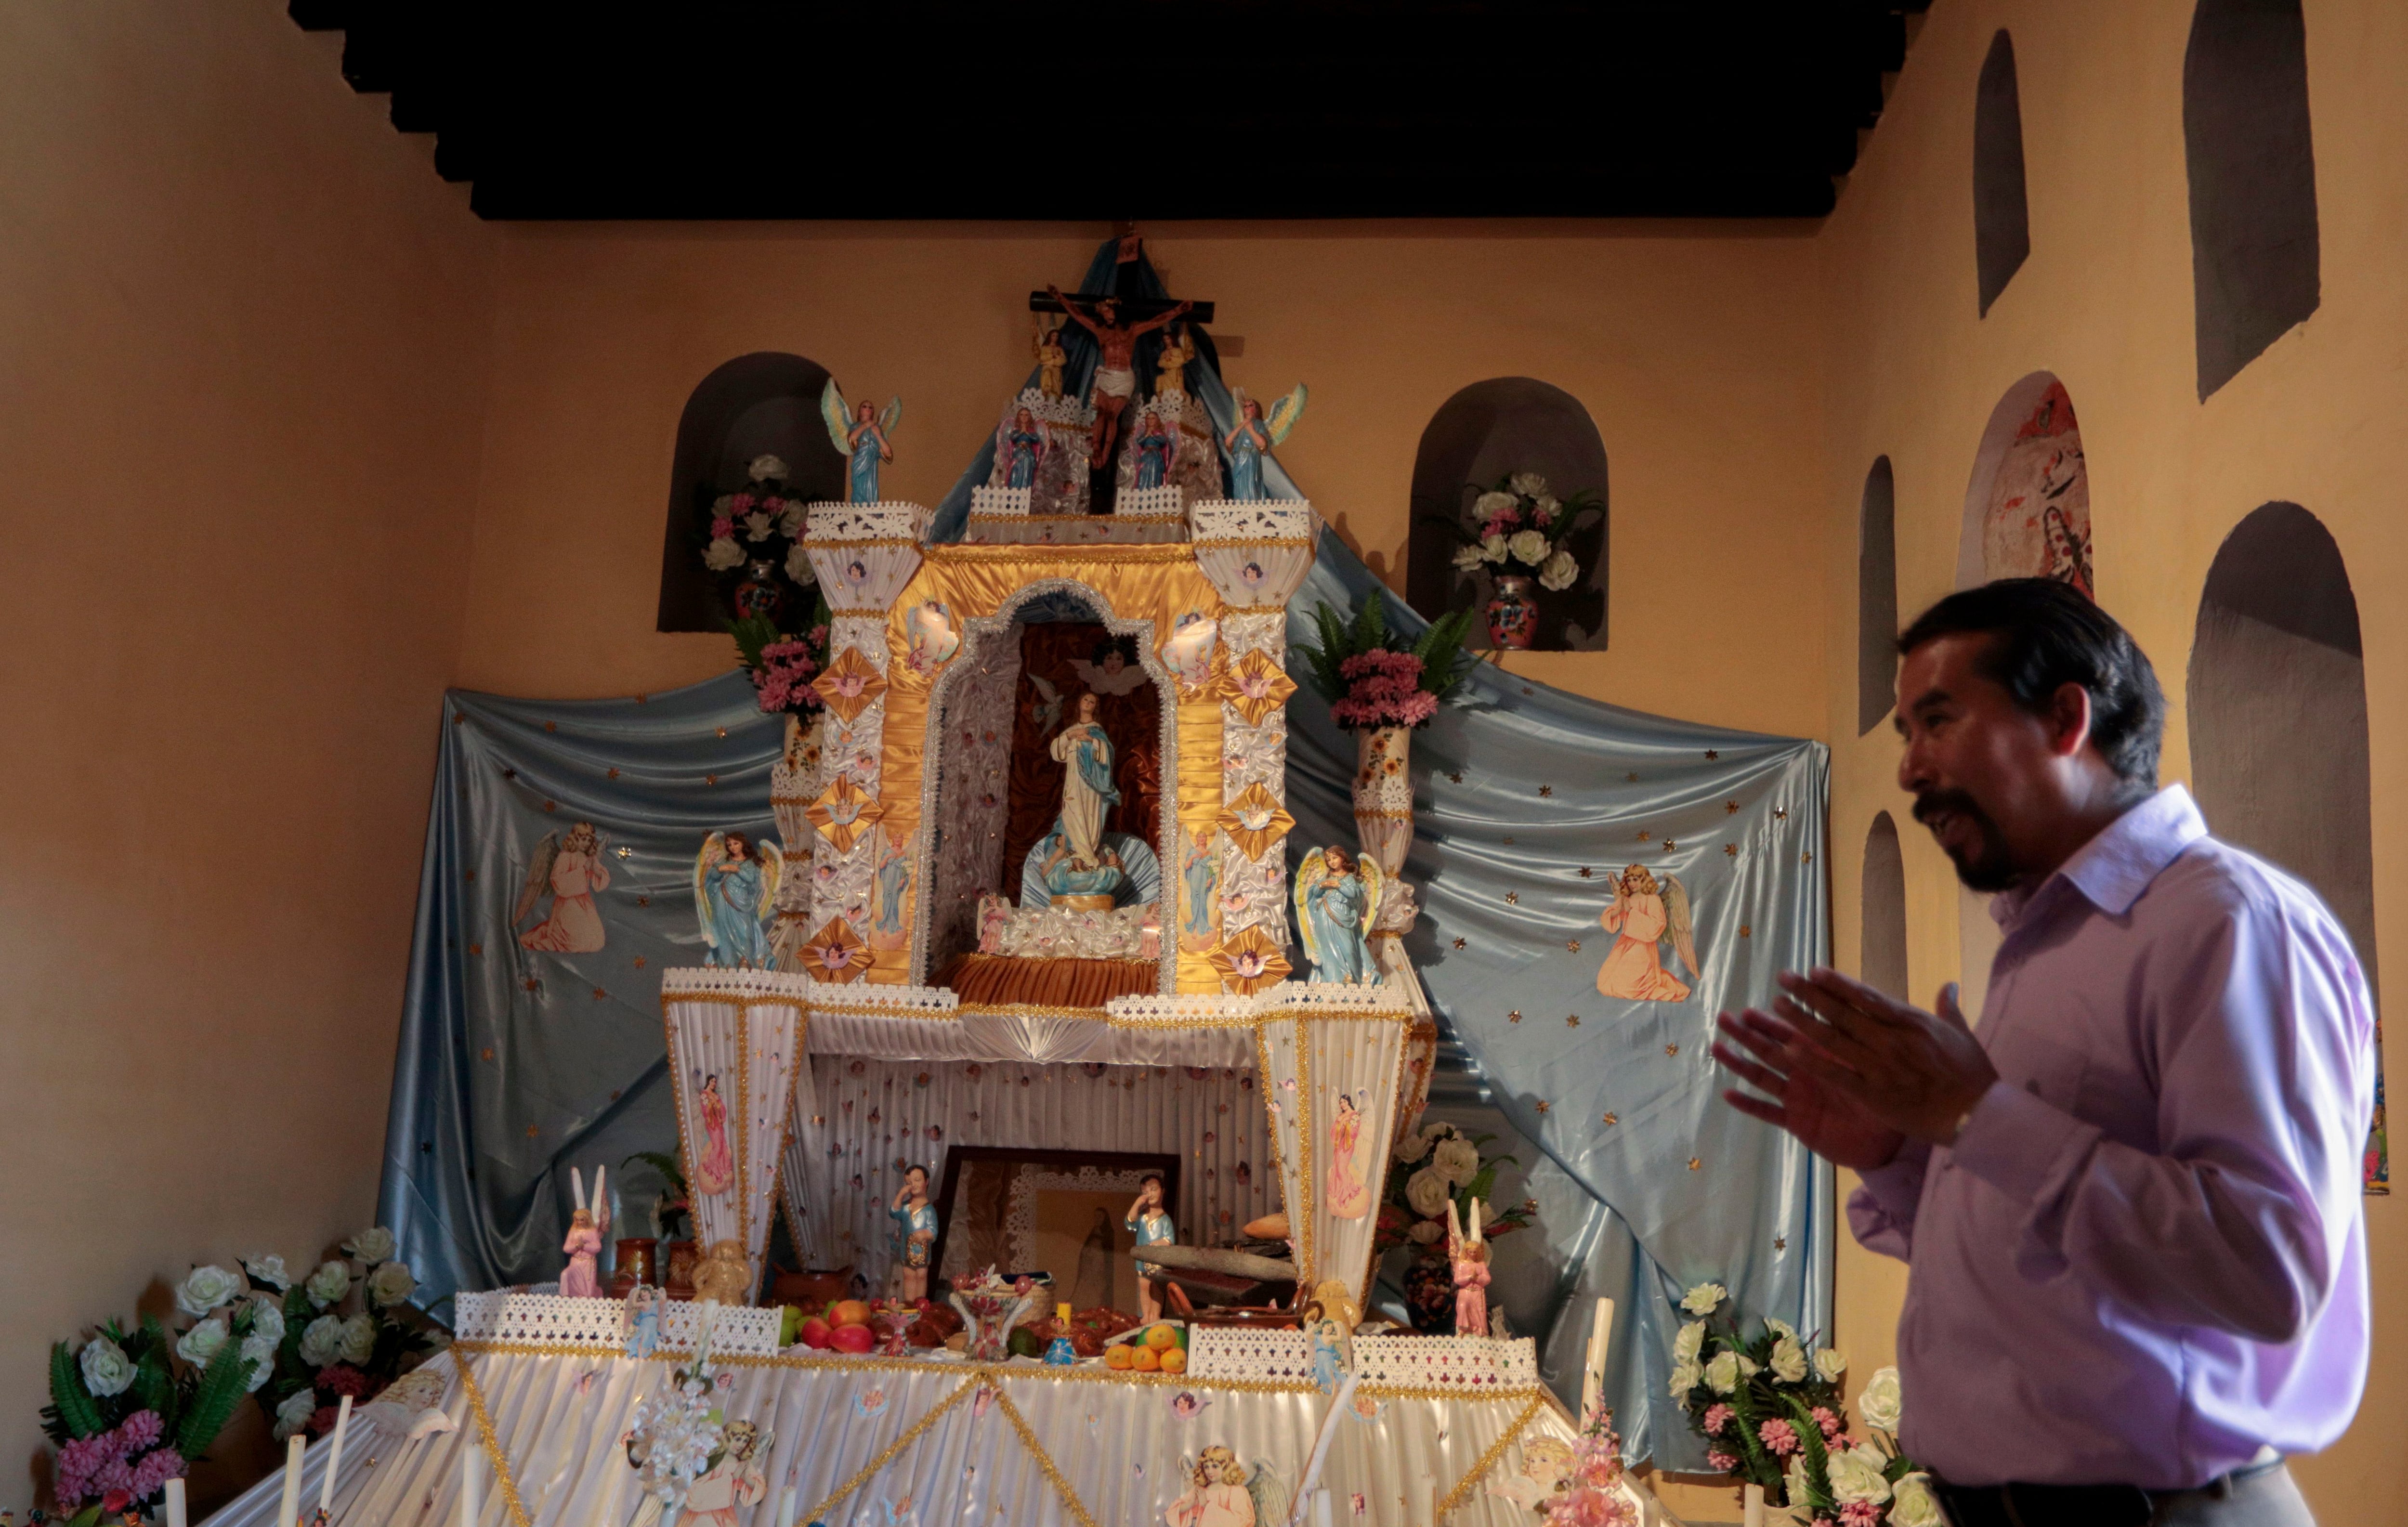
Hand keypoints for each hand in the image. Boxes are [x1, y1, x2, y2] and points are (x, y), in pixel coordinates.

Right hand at [1714, 1006, 1905, 1169]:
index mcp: (1819, 1055)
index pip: (1789, 1033)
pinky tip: (1727, 1093)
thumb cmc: (1883, 1094)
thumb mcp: (1868, 1061)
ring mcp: (1796, 1097)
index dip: (1768, 1022)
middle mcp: (1803, 1073)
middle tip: (1724, 1018)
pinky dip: (1749, 1104)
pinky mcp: (1796, 1122)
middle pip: (1769, 1050)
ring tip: (1717, 1047)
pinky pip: (1768, 1113)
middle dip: (1746, 1035)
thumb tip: (1843, 1005)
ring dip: (1739, 1063)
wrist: (1888, 1136)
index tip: (1748, 1009)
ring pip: (1762, 1077)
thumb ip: (1852, 1038)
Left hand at [1767, 969, 1998, 1145]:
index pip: (1867, 996)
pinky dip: (1811, 1061)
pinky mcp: (1874, 1094)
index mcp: (1911, 1022)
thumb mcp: (1962, 1034)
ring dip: (1802, 1021)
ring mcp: (1880, 1066)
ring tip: (1777, 1006)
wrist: (1978, 1116)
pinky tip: (1788, 1049)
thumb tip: (1949, 985)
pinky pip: (1837, 1073)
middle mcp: (1891, 1039)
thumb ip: (1948, 1008)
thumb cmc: (1971, 1075)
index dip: (1837, 983)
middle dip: (1809, 994)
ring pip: (1833, 1039)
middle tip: (1783, 978)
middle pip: (1842, 1013)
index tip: (1813, 969)